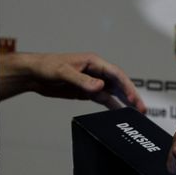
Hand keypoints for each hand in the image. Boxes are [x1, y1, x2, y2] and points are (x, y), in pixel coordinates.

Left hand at [0, 51, 145, 111]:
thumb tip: (100, 87)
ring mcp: (92, 81)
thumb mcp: (63, 72)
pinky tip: (120, 112)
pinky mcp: (86, 91)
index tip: (133, 99)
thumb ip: (82, 80)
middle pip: (118, 83)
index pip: (115, 74)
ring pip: (113, 92)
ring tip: (137, 112)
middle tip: (141, 109)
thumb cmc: (47, 66)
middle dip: (131, 95)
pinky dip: (113, 105)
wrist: (33, 74)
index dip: (126, 86)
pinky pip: (103, 98)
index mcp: (93, 62)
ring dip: (124, 101)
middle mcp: (96, 71)